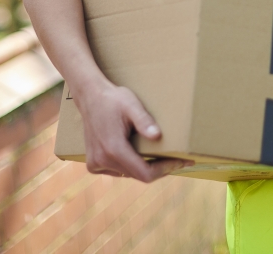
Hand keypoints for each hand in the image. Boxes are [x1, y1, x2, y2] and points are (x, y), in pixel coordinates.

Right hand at [73, 80, 192, 181]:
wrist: (90, 97)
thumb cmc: (113, 99)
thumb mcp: (131, 105)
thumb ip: (144, 121)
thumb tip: (157, 136)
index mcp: (114, 149)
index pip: (145, 173)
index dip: (166, 169)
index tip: (182, 162)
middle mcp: (103, 160)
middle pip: (139, 176)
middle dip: (160, 169)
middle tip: (180, 160)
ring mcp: (96, 164)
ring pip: (128, 174)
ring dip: (145, 168)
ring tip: (164, 158)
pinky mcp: (93, 164)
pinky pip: (118, 171)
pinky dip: (131, 166)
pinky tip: (141, 156)